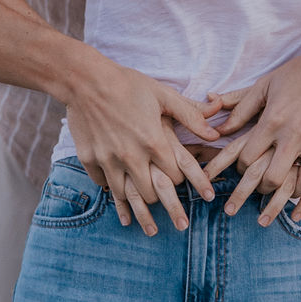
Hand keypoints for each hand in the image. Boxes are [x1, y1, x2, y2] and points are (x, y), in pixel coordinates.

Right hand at [66, 62, 220, 234]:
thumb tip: (215, 133)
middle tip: (170, 208)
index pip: (176, 177)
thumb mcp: (163, 95)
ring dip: (137, 204)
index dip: (183, 181)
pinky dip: (111, 186)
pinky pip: (102, 183)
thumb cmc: (128, 84)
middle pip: (152, 194)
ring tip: (147, 222)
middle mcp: (131, 156)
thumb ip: (191, 115)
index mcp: (154, 141)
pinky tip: (116, 189)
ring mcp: (108, 159)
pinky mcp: (89, 158)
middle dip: (163, 200)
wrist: (85, 79)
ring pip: (126, 195)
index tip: (183, 181)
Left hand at [205, 33, 300, 216]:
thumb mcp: (265, 85)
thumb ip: (240, 107)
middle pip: (272, 177)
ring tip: (289, 192)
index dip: (240, 169)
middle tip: (263, 187)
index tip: (243, 169)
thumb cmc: (299, 72)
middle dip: (263, 188)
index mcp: (272, 119)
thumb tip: (219, 128)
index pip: (247, 157)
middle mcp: (294, 133)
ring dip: (295, 193)